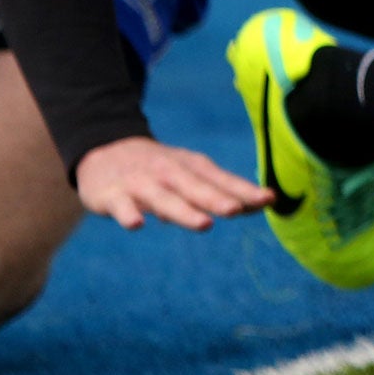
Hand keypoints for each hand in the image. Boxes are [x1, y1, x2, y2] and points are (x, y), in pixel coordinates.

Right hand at [76, 137, 271, 230]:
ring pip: (164, 198)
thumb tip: (251, 205)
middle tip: (237, 209)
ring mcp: (141, 183)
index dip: (244, 191)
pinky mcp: (112, 194)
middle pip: (196, 188)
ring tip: (204, 224)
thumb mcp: (187, 174)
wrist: (104, 149)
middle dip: (217, 199)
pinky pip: (121, 206)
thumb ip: (216, 192)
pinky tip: (137, 224)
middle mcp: (169, 173)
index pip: (221, 181)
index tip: (269, 199)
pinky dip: (128, 214)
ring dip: (184, 211)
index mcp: (191, 168)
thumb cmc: (157, 168)